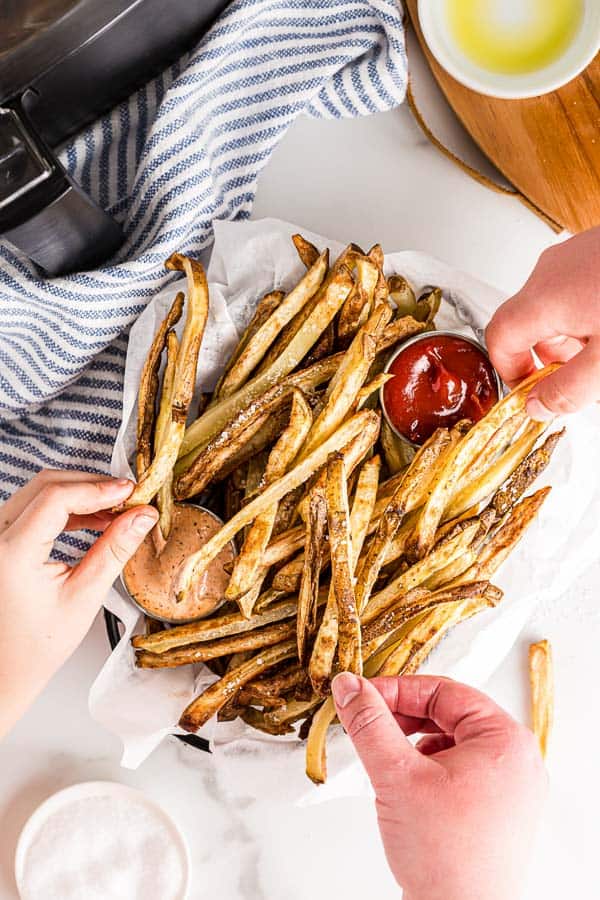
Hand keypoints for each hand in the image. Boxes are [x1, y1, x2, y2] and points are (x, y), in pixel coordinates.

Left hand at [0, 470, 157, 737]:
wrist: (3, 671)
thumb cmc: (36, 647)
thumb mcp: (83, 597)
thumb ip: (114, 550)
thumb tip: (142, 517)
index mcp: (10, 554)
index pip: (56, 499)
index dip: (98, 489)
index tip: (130, 492)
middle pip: (45, 486)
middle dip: (91, 486)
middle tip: (128, 497)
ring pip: (38, 493)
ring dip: (78, 495)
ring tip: (116, 510)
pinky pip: (31, 508)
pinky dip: (63, 508)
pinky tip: (93, 518)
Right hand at [332, 674, 546, 899]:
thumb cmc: (444, 857)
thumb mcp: (396, 775)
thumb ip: (369, 723)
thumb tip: (349, 686)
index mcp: (505, 740)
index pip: (443, 692)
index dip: (396, 690)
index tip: (361, 696)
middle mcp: (517, 760)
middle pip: (449, 715)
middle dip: (403, 718)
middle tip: (366, 723)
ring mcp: (511, 788)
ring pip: (452, 742)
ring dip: (413, 743)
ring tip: (385, 760)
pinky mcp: (498, 811)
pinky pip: (460, 770)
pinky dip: (428, 768)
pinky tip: (406, 786)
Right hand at [485, 226, 599, 419]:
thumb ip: (568, 392)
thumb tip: (540, 406)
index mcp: (545, 297)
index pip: (499, 339)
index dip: (510, 374)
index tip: (533, 395)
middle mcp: (553, 270)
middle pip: (529, 324)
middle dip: (552, 360)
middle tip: (583, 382)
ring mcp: (577, 254)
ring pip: (557, 307)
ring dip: (575, 339)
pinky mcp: (599, 250)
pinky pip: (580, 289)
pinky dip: (591, 315)